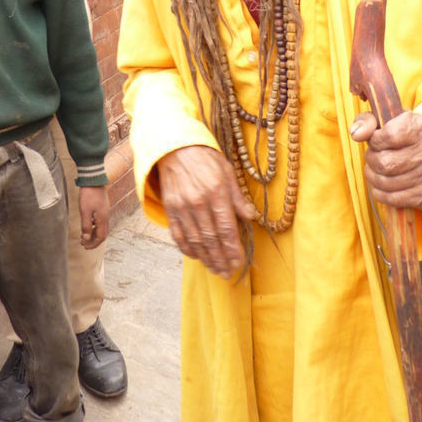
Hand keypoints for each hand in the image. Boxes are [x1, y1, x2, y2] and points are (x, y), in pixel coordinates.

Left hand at [78, 186, 108, 248]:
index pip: (101, 237)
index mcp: (102, 219)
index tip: (85, 246)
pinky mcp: (102, 208)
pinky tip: (87, 225)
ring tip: (83, 236)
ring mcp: (105, 212)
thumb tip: (86, 238)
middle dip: (94, 241)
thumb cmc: (88, 195)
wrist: (93, 180)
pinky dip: (94, 227)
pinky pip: (100, 222)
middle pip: (102, 234)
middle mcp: (106, 217)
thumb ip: (86, 226)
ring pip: (101, 228)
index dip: (93, 244)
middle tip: (84, 244)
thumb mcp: (85, 211)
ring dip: (93, 234)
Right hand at [157, 145, 256, 277]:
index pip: (226, 228)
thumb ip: (238, 196)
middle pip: (211, 239)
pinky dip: (188, 249)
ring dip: (206, 259)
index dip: (233, 248)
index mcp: (216, 191)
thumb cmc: (205, 159)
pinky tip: (197, 257)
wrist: (174, 148)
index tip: (239, 262)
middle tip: (228, 272)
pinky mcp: (170, 209)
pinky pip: (178, 235)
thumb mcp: (227, 171)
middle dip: (221, 259)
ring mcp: (181, 206)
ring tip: (216, 270)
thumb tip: (251, 216)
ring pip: (195, 241)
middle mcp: (198, 201)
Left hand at [350, 110, 421, 211]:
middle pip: (385, 162)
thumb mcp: (385, 120)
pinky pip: (393, 198)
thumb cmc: (400, 136)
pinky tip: (382, 185)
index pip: (390, 135)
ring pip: (386, 182)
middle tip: (373, 157)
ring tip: (376, 170)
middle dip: (371, 160)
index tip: (375, 141)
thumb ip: (367, 121)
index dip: (375, 140)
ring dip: (373, 177)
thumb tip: (357, 133)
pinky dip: (380, 193)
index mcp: (421, 126)